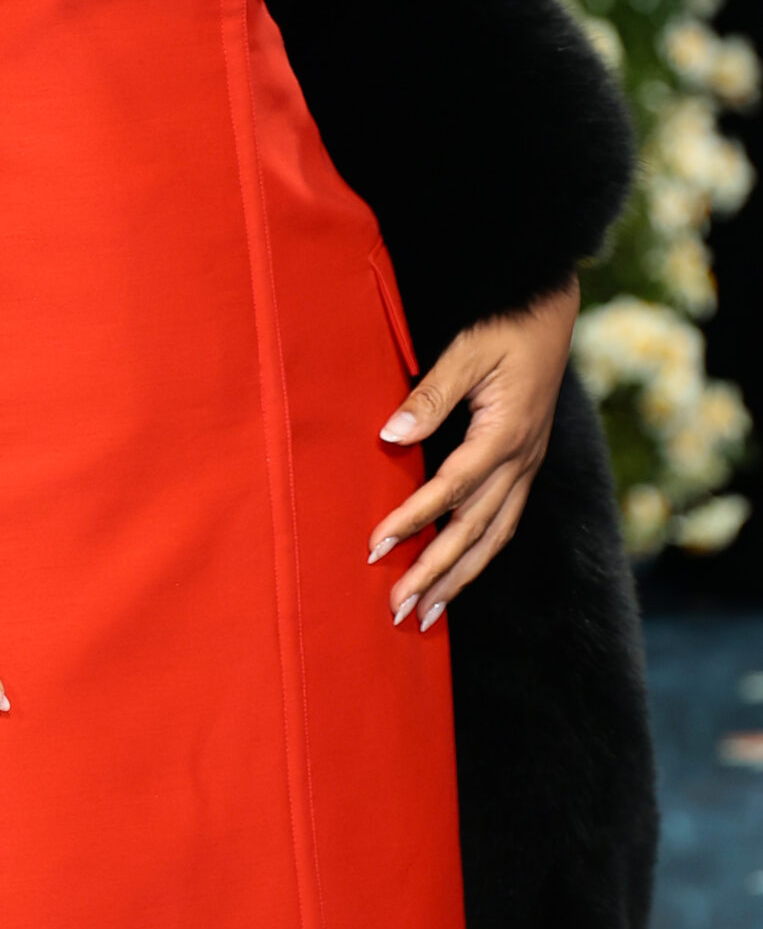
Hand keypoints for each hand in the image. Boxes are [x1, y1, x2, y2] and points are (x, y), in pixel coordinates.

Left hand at [367, 278, 577, 630]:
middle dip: (436, 574)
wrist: (552, 313)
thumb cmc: (506, 326)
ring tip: (426, 615)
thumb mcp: (468, 350)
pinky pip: (504, 523)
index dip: (413, 520)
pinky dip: (480, 555)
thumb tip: (393, 435)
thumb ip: (431, 394)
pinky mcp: (526, 466)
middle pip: (475, 531)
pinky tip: (458, 575)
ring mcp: (527, 467)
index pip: (451, 490)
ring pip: (494, 537)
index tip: (376, 547)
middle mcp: (521, 461)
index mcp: (505, 434)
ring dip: (460, 579)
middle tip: (399, 610)